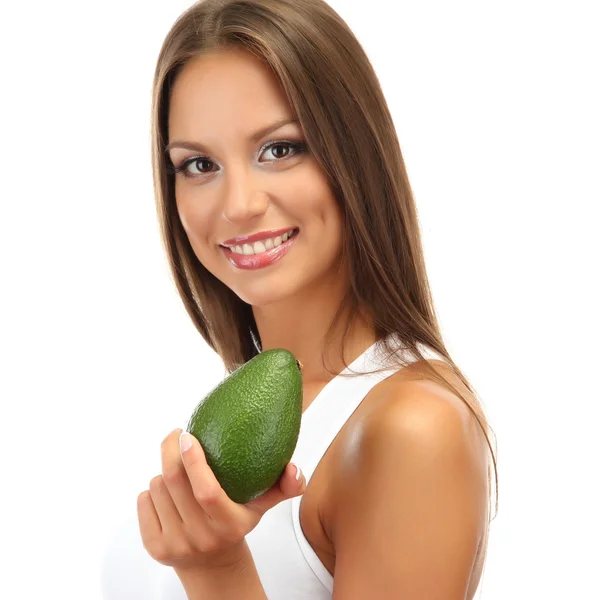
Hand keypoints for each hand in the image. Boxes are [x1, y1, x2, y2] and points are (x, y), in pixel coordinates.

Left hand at [137, 428, 305, 570]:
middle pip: (174, 483)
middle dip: (170, 450)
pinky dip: (152, 490)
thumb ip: (285, 486)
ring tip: (180, 473)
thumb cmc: (238, 521)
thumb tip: (293, 468)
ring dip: (164, 472)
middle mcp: (201, 537)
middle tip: (178, 433)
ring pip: (157, 488)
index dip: (194, 461)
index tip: (188, 434)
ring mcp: (175, 544)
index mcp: (229, 525)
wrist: (212, 565)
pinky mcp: (154, 548)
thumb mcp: (263, 506)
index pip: (207, 492)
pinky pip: (144, 502)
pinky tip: (167, 492)